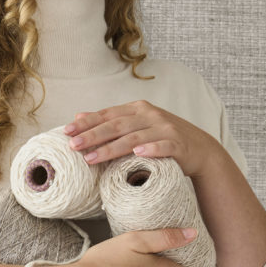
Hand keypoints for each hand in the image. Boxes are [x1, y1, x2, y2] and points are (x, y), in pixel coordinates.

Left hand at [63, 100, 224, 177]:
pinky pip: (163, 146)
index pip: (106, 115)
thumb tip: (78, 116)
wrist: (199, 148)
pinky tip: (138, 154)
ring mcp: (164, 128)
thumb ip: (109, 122)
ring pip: (134, 137)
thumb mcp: (134, 126)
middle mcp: (149, 115)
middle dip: (92, 135)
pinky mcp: (178, 143)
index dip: (86, 123)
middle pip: (116, 125)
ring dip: (111, 148)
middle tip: (73, 146)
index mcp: (136, 109)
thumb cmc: (160, 138)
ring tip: (91, 158)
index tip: (66, 132)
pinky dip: (151, 149)